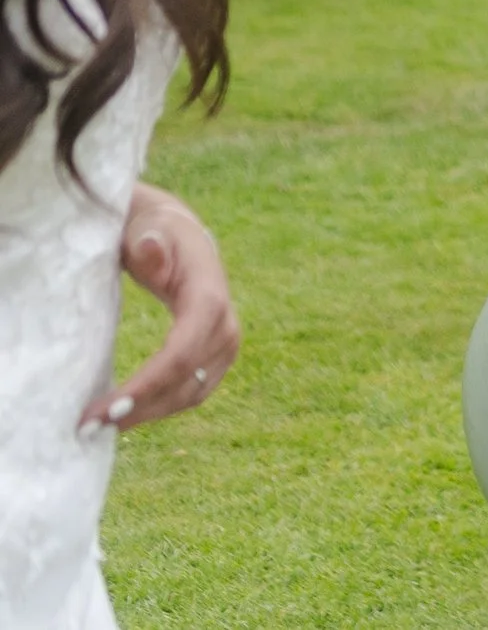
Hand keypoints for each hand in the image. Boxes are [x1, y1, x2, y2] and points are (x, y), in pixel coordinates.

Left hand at [82, 185, 237, 431]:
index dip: (149, 383)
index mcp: (210, 297)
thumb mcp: (150, 230)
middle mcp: (227, 326)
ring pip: (191, 394)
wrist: (179, 238)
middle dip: (141, 407)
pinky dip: (159, 408)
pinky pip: (191, 393)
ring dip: (148, 414)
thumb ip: (150, 244)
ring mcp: (226, 345)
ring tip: (101, 427)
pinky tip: (125, 415)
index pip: (183, 351)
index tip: (110, 408)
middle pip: (187, 380)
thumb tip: (151, 249)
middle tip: (90, 427)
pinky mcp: (217, 358)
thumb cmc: (156, 233)